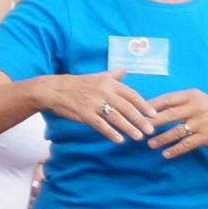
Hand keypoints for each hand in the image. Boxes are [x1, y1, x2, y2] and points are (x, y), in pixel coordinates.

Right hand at [33, 72, 156, 143]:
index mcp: (109, 82)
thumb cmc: (77, 83)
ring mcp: (94, 103)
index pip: (131, 94)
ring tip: (138, 137)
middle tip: (150, 129)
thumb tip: (125, 69)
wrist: (53, 89)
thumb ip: (113, 75)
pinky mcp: (85, 114)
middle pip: (127, 107)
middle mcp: (104, 91)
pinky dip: (111, 133)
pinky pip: (101, 125)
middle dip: (140, 119)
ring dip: (129, 128)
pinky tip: (119, 140)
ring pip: (116, 117)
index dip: (144, 105)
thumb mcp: (96, 76)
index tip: (154, 114)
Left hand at [141, 88, 207, 158]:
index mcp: (191, 96)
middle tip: (138, 128)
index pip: (167, 99)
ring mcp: (200, 123)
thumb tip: (155, 106)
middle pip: (168, 115)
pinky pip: (186, 144)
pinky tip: (166, 154)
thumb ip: (180, 102)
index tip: (138, 112)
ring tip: (150, 144)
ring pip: (176, 131)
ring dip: (161, 139)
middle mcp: (195, 108)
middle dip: (151, 122)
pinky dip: (175, 150)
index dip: (151, 106)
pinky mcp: (205, 136)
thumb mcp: (198, 99)